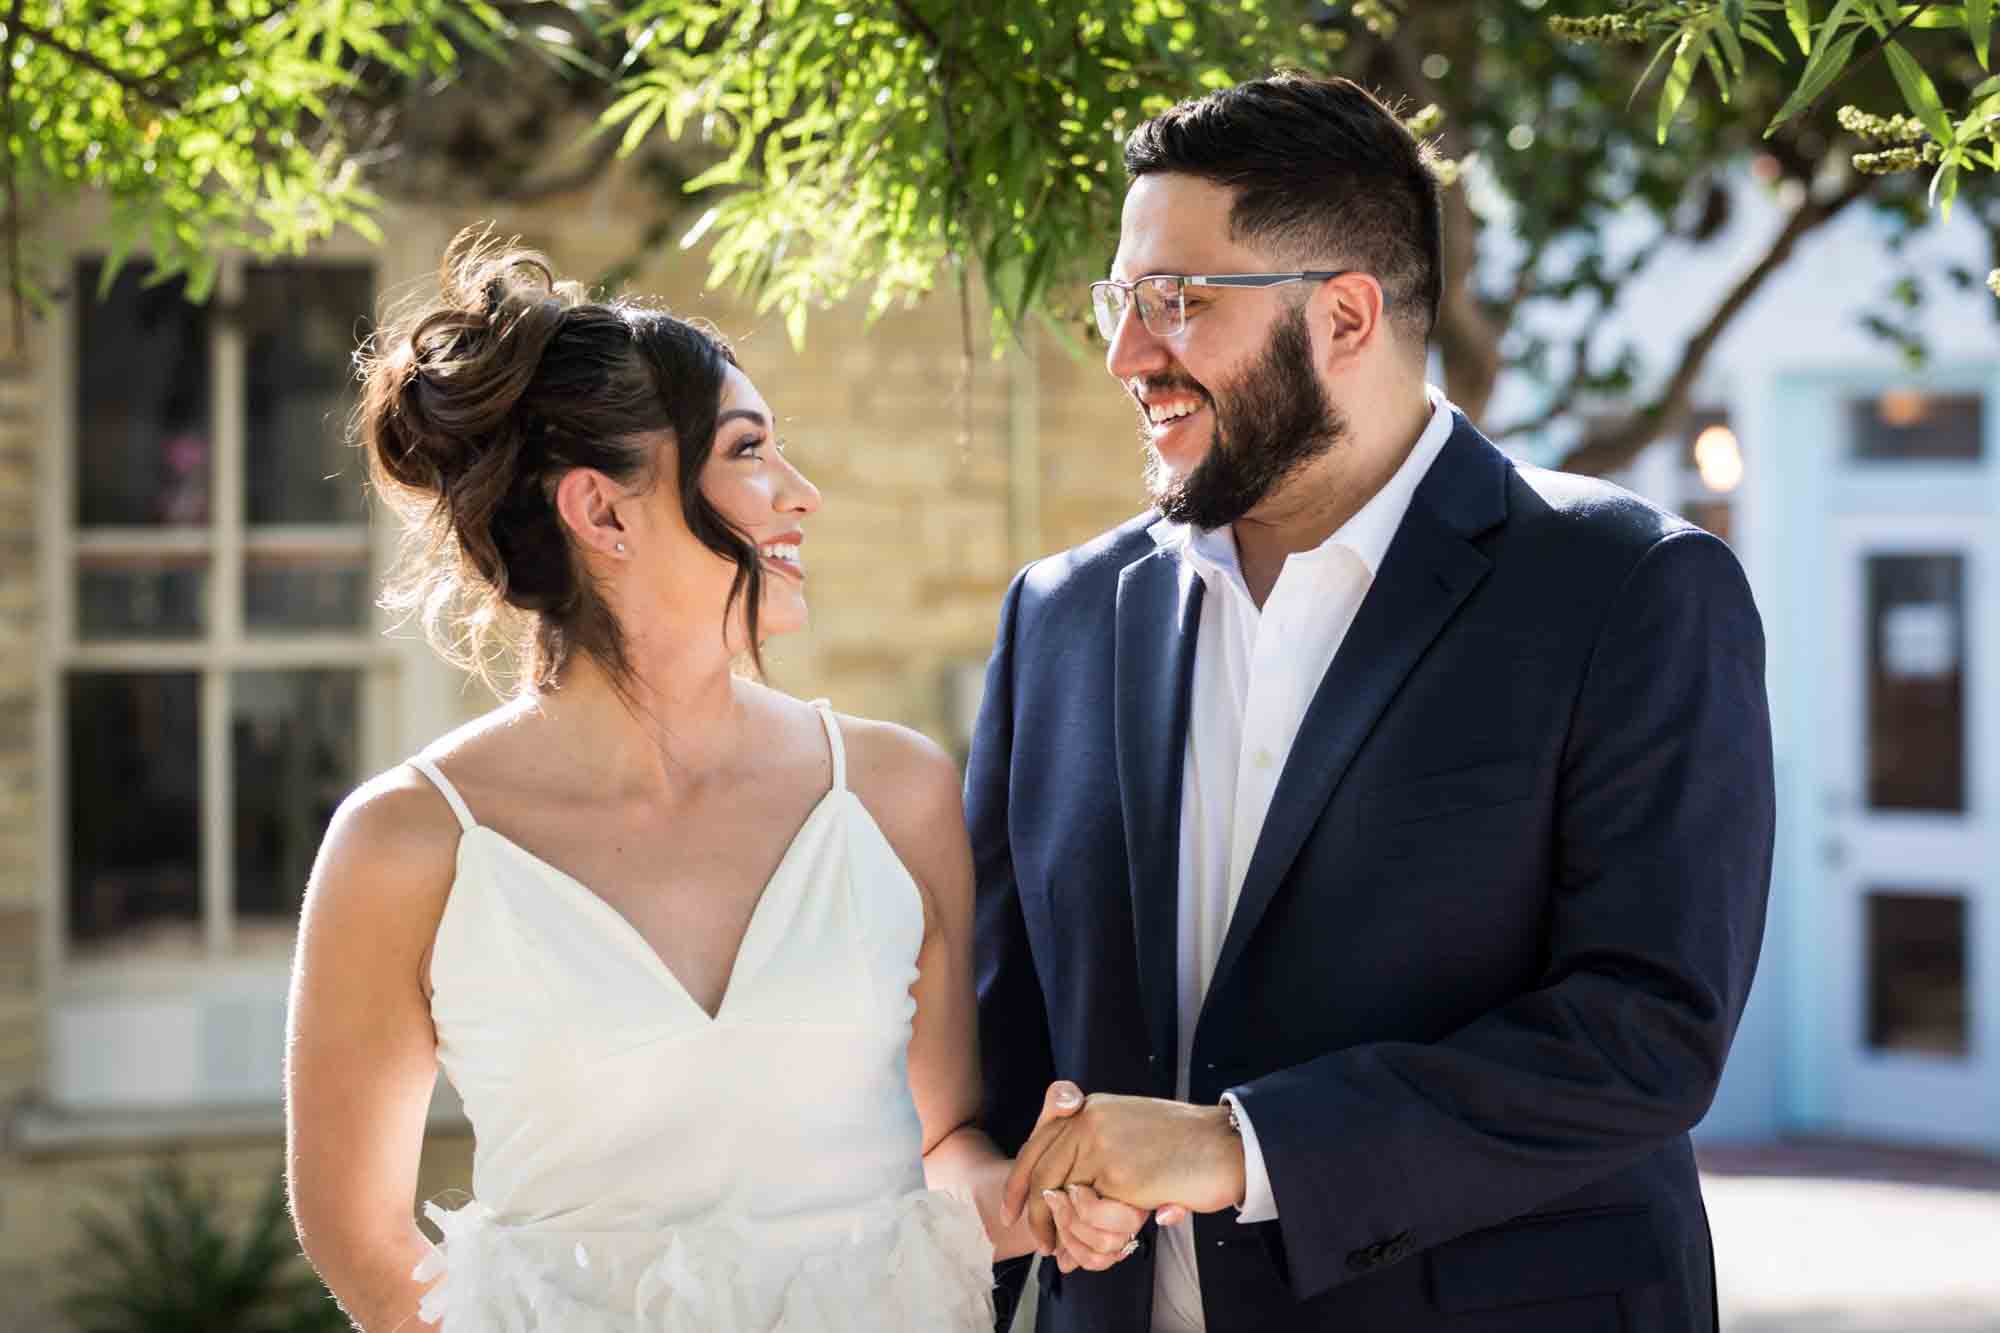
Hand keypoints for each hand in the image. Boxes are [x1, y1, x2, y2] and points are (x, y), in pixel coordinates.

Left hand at [1002, 1093, 1243, 1255]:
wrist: (1225, 1145)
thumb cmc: (1185, 1145)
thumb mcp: (1132, 1133)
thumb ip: (1102, 1149)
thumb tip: (1069, 1190)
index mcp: (1094, 1109)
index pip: (1040, 1141)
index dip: (1020, 1178)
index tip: (1010, 1208)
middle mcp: (1091, 1119)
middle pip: (1039, 1169)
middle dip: (1030, 1210)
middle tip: (1036, 1241)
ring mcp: (1102, 1145)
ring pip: (1056, 1192)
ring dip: (1055, 1227)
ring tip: (1057, 1250)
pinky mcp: (1119, 1174)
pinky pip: (1088, 1210)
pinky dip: (1083, 1233)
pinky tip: (1083, 1248)